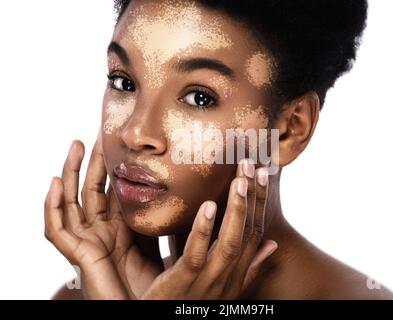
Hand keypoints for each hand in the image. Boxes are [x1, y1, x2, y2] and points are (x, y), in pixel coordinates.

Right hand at [44, 136, 162, 298]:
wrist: (144, 310)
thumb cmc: (151, 283)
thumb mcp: (155, 242)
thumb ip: (157, 219)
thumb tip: (177, 192)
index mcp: (118, 228)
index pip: (113, 190)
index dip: (114, 167)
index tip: (119, 143)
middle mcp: (100, 231)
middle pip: (92, 189)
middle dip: (93, 162)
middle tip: (98, 135)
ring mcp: (87, 241)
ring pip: (71, 201)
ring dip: (70, 173)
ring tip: (76, 145)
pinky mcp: (78, 255)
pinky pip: (58, 229)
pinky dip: (52, 207)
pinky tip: (54, 184)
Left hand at [139, 160, 277, 299]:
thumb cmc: (192, 304)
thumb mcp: (226, 287)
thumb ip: (249, 267)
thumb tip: (271, 243)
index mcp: (236, 274)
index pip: (256, 232)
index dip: (261, 203)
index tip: (264, 174)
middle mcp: (228, 277)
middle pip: (247, 233)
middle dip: (253, 198)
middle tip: (252, 164)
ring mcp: (207, 281)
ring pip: (230, 243)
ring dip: (237, 210)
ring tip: (239, 180)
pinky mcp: (183, 283)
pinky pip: (197, 254)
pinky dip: (204, 229)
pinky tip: (209, 205)